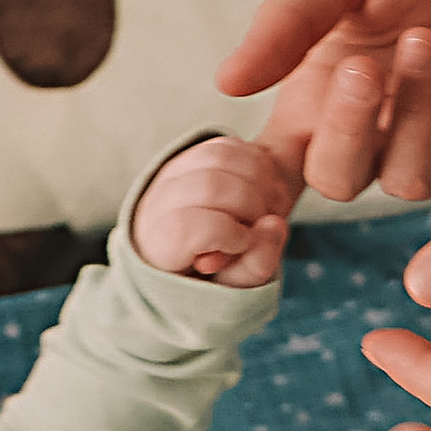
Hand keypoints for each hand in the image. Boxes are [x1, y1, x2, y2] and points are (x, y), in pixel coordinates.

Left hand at [129, 136, 294, 286]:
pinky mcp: (194, 154)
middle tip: (262, 225)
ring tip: (268, 207)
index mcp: (158, 247)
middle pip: (209, 187)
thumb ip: (258, 263)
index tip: (243, 243)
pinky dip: (259, 166)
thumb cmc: (221, 272)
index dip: (226, 234)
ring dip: (259, 182)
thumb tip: (274, 224)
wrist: (208, 247)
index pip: (185, 228)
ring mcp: (173, 173)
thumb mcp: (240, 283)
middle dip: (251, 206)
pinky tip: (264, 190)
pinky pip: (231, 146)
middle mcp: (157, 204)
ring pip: (221, 158)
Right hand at [213, 0, 430, 202]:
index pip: (275, 164)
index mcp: (324, 87)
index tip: (249, 172)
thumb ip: (288, 20)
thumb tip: (226, 84)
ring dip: (413, 111)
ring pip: (406, 181)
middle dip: (347, 129)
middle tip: (365, 65)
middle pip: (336, 181)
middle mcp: (378, 125)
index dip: (255, 185)